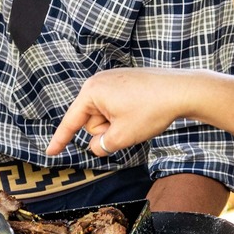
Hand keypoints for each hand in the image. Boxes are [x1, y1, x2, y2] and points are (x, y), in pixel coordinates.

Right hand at [47, 68, 191, 158]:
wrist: (182, 90)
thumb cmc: (151, 110)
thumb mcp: (122, 136)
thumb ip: (101, 146)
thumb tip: (98, 145)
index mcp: (92, 92)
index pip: (71, 121)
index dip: (60, 140)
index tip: (50, 152)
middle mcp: (99, 82)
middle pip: (91, 120)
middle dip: (106, 130)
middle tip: (127, 129)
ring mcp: (113, 80)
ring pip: (106, 115)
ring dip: (117, 124)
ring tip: (137, 118)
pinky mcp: (126, 82)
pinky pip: (116, 106)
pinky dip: (125, 115)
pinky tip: (141, 112)